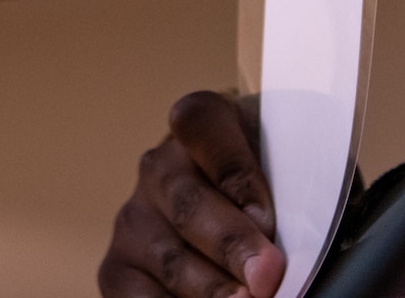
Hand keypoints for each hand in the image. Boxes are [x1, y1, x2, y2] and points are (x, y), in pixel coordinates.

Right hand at [99, 90, 287, 297]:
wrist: (229, 209)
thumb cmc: (269, 184)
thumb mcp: (284, 168)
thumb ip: (286, 194)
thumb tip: (281, 253)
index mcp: (203, 123)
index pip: (202, 123)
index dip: (233, 169)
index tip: (265, 215)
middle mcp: (159, 167)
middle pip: (189, 204)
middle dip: (231, 246)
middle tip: (266, 276)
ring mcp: (133, 220)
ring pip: (170, 259)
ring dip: (211, 288)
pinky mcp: (117, 269)